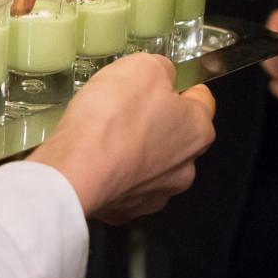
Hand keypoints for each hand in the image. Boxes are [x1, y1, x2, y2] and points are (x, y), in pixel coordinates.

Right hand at [29, 54, 215, 223]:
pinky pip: (123, 185)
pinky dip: (113, 172)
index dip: (184, 87)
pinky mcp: (125, 210)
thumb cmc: (112, 119)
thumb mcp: (142, 66)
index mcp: (197, 131)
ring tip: (106, 134)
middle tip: (127, 107)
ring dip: (135, 150)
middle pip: (177, 136)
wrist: (75, 171)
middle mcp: (184, 168)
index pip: (202, 101)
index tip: (169, 83)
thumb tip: (161, 74)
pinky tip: (94, 158)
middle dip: (156, 121)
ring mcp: (155, 194)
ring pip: (151, 164)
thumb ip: (161, 68)